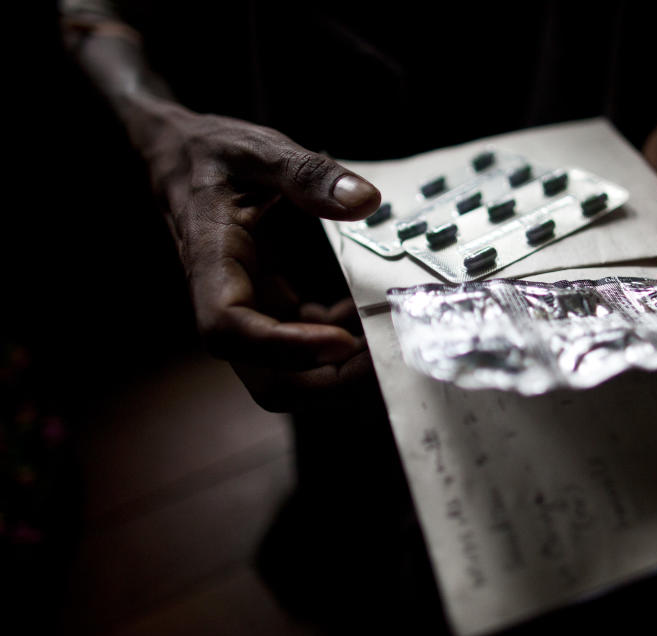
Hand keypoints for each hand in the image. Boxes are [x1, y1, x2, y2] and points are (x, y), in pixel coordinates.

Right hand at [140, 103, 379, 377]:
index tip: (343, 341)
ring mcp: (252, 311)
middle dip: (328, 384)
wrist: (180, 158)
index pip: (230, 329)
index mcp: (212, 262)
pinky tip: (373, 314)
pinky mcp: (273, 307)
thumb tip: (365, 202)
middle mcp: (229, 302)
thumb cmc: (211, 153)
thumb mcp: (257, 148)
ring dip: (342, 373)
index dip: (284, 348)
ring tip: (393, 340)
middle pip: (267, 379)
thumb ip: (308, 174)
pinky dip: (343, 343)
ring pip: (290, 375)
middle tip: (388, 356)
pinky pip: (307, 345)